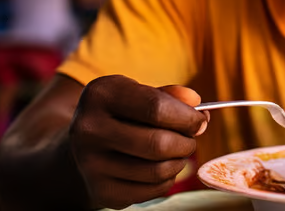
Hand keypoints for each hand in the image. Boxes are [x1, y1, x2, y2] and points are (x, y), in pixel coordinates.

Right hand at [69, 75, 209, 208]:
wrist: (84, 146)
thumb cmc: (123, 113)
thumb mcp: (139, 93)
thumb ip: (170, 95)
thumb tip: (196, 103)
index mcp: (101, 95)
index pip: (156, 108)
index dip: (187, 117)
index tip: (200, 120)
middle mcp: (89, 130)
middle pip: (158, 144)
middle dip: (186, 142)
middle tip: (191, 139)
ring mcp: (91, 164)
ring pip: (158, 170)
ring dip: (180, 162)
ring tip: (178, 152)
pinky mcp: (101, 191)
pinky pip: (153, 190)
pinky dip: (168, 180)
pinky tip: (162, 167)